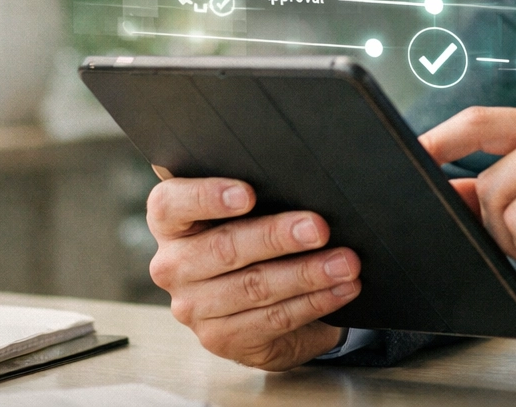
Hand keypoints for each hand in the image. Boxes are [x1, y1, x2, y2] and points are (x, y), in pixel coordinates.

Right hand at [145, 174, 360, 369]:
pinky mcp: (221, 339)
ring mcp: (193, 307)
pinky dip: (315, 301)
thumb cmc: (252, 237)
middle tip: (319, 228)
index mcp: (170, 222)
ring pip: (254, 287)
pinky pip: (274, 318)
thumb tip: (302, 177)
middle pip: (224, 247)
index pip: (171, 204)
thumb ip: (257, 191)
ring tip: (345, 262)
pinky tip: (342, 288)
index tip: (249, 194)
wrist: (254, 301)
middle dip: (277, 236)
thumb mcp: (246, 211)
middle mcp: (173, 266)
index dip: (208, 197)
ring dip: (307, 273)